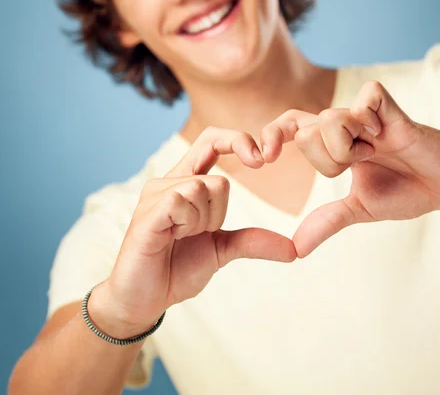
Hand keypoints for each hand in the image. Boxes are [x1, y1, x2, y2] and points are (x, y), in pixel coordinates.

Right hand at [89, 128, 295, 337]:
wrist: (145, 299)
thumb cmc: (177, 268)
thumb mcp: (222, 250)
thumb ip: (252, 241)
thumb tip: (294, 250)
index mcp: (186, 182)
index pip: (212, 140)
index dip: (238, 140)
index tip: (262, 160)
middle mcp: (168, 182)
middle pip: (217, 178)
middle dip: (220, 213)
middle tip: (199, 234)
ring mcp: (155, 195)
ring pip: (203, 188)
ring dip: (202, 222)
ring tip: (181, 237)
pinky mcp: (147, 213)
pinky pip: (182, 200)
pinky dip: (188, 223)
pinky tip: (171, 237)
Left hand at [260, 81, 439, 256]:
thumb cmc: (408, 191)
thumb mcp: (361, 209)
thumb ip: (328, 220)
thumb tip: (296, 249)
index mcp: (334, 146)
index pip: (291, 127)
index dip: (271, 136)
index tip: (261, 160)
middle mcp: (346, 126)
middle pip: (304, 129)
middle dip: (325, 159)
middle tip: (357, 164)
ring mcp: (367, 116)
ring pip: (330, 118)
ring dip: (350, 148)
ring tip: (376, 152)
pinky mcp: (392, 110)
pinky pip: (366, 101)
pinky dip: (371, 122)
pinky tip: (386, 135)